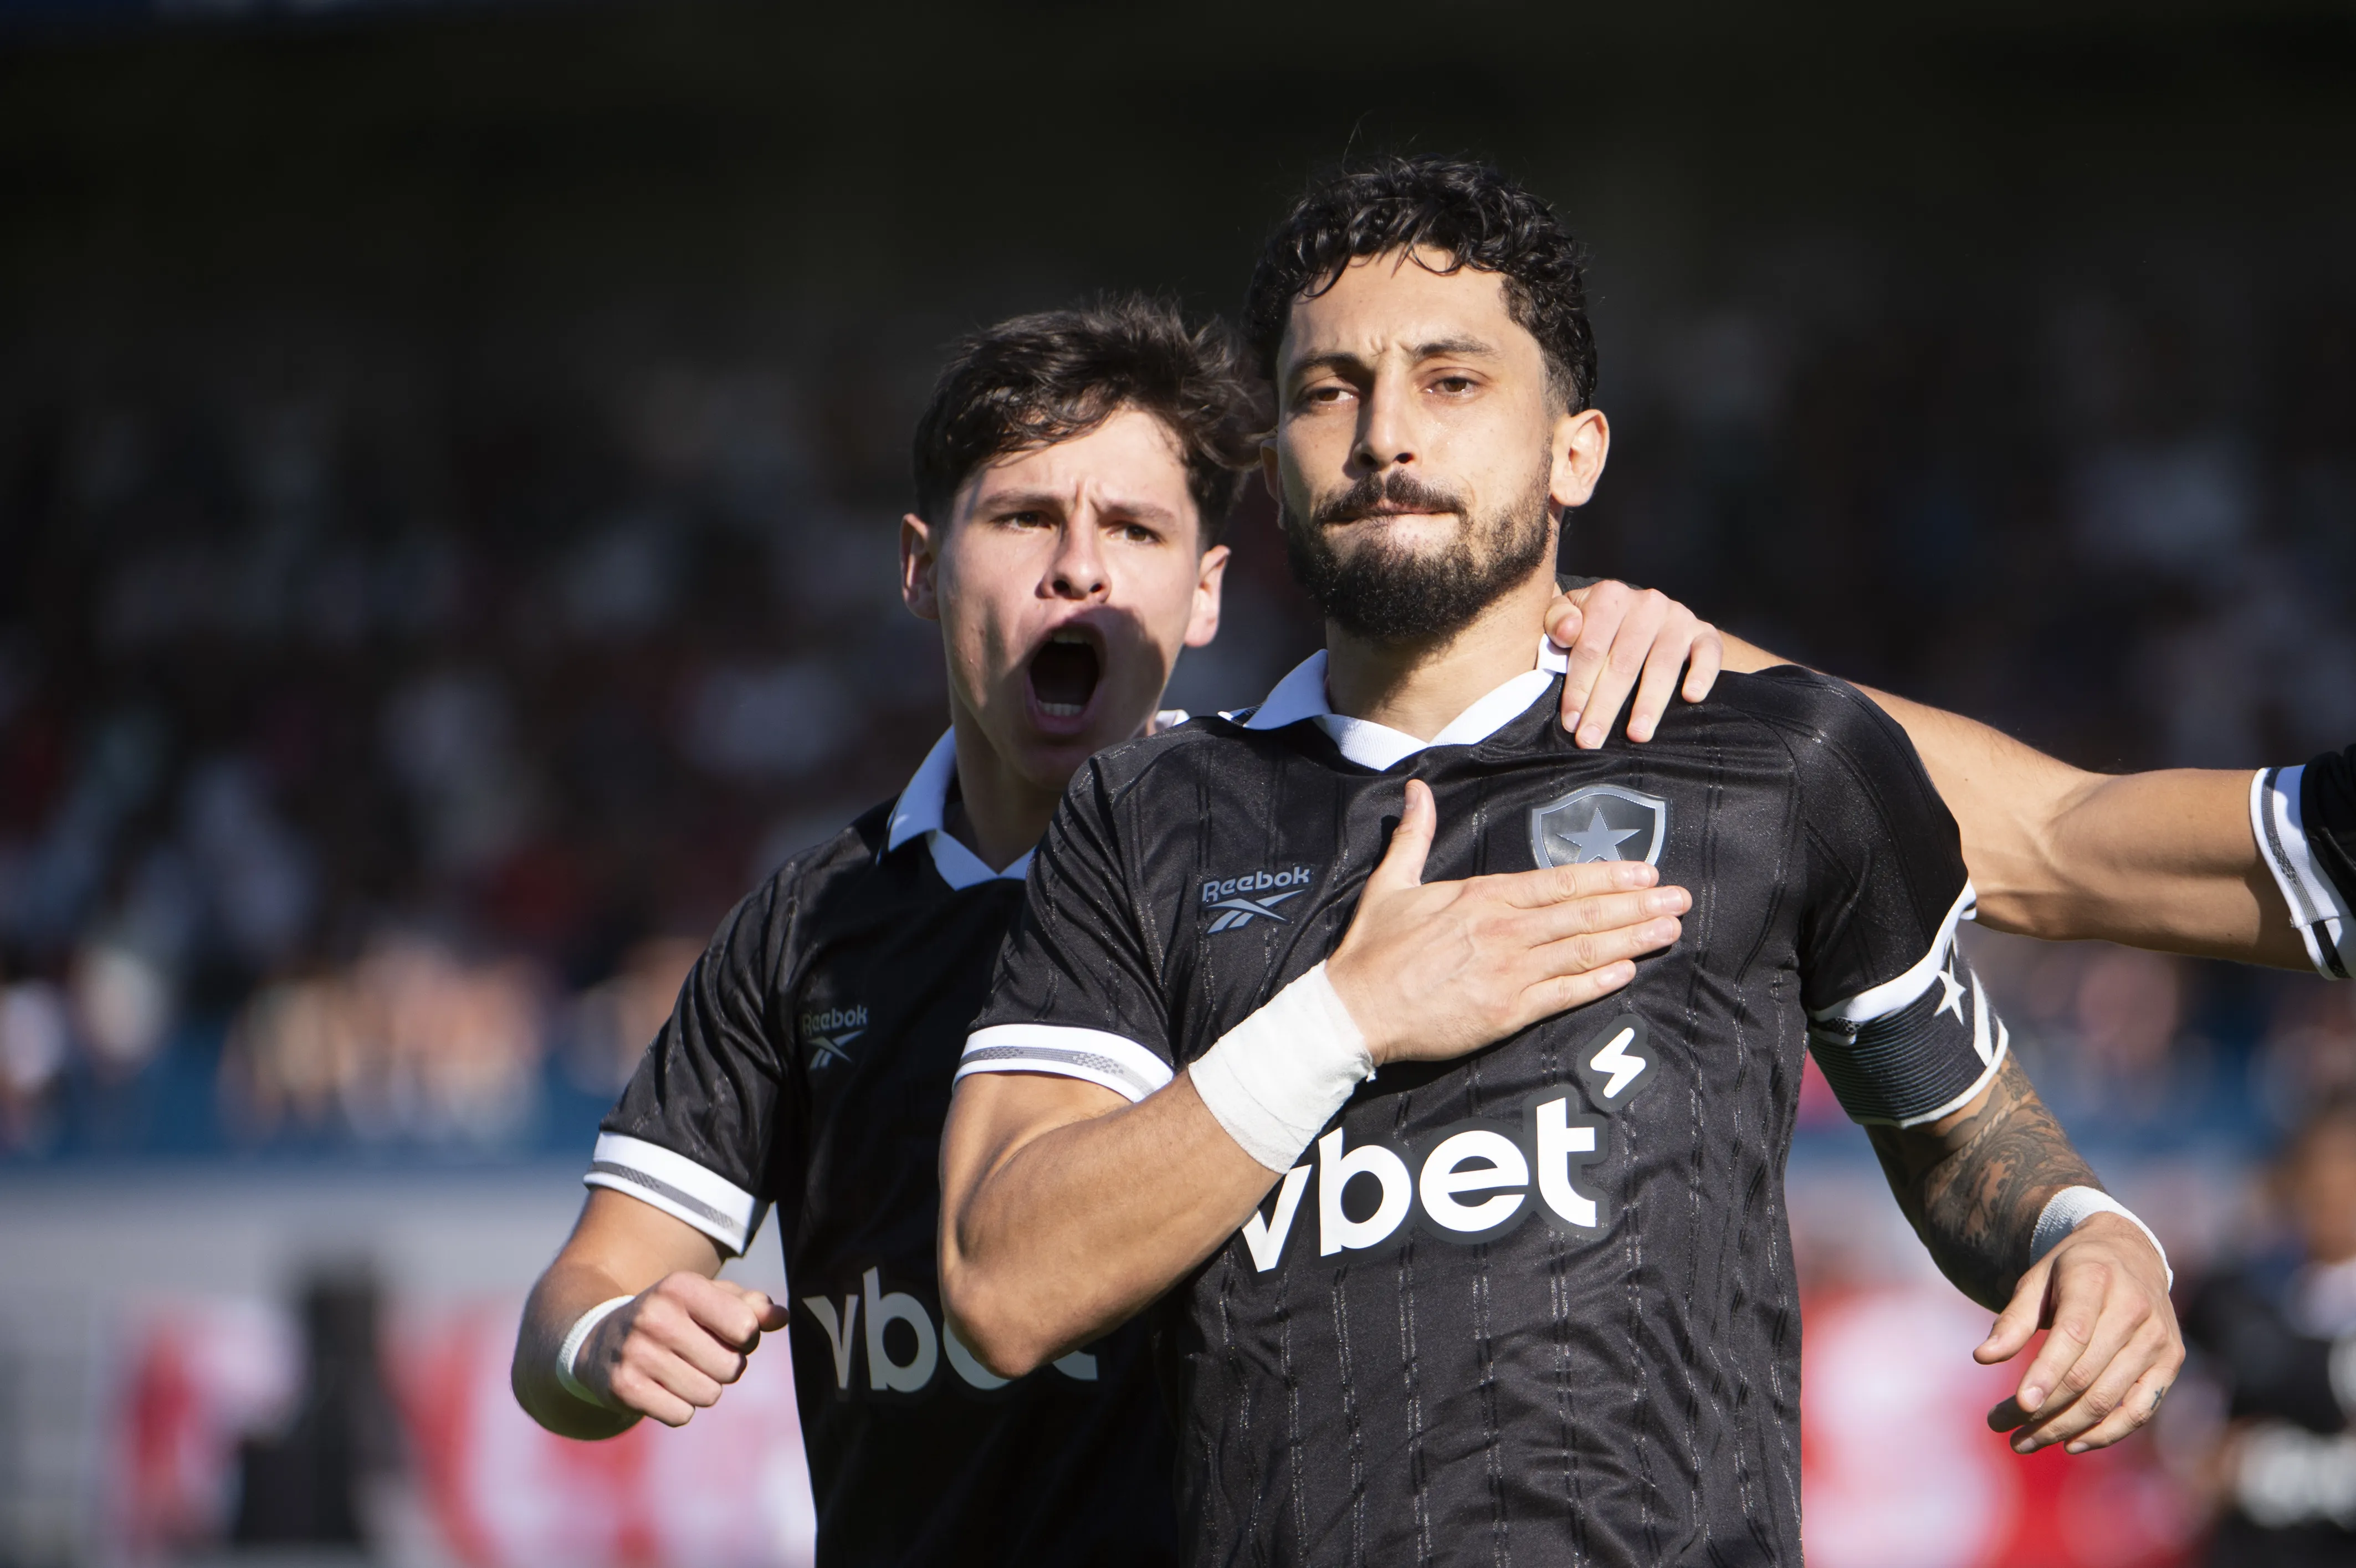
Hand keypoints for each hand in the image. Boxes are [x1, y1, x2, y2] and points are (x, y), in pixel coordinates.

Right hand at [578, 1273, 789, 1426]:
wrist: (600, 1340)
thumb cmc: (672, 1317)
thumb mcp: (707, 1300)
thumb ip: (750, 1306)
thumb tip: (782, 1316)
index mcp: (681, 1286)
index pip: (746, 1327)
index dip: (746, 1338)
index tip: (727, 1333)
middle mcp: (655, 1315)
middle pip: (731, 1367)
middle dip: (726, 1368)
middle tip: (701, 1357)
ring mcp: (636, 1352)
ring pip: (708, 1395)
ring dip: (703, 1389)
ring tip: (680, 1371)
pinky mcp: (623, 1387)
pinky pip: (681, 1415)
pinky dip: (678, 1408)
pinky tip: (660, 1388)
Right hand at [1325, 779, 1687, 1065]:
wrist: (1353, 1010)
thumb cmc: (1373, 950)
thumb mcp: (1391, 884)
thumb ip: (1415, 836)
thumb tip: (1417, 790)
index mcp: (1481, 897)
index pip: (1557, 883)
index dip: (1606, 877)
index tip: (1644, 872)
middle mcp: (1503, 932)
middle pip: (1582, 914)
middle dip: (1636, 905)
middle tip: (1680, 898)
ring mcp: (1508, 973)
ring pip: (1582, 951)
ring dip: (1631, 939)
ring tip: (1670, 929)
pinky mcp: (1506, 1012)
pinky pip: (1563, 994)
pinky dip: (1598, 982)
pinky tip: (1628, 970)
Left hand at [1544, 580, 1723, 747]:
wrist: (1647, 619)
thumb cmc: (1597, 626)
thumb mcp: (1567, 617)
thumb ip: (1556, 621)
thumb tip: (1567, 631)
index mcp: (1609, 597)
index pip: (1590, 648)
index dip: (1579, 688)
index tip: (1571, 722)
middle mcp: (1646, 604)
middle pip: (1623, 662)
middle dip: (1605, 706)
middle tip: (1592, 741)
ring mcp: (1678, 617)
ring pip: (1662, 665)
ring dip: (1649, 703)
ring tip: (1637, 735)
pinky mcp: (1705, 632)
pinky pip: (1707, 653)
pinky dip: (1701, 675)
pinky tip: (1691, 697)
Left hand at [1976, 1213, 2183, 1453]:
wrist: (2130, 1254)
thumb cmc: (2070, 1272)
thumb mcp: (2035, 1281)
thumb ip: (2012, 1321)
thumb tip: (1982, 1358)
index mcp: (2095, 1279)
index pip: (2072, 1335)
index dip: (2045, 1373)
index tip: (2018, 1406)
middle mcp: (2134, 1308)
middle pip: (2086, 1375)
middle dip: (2042, 1410)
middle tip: (2000, 1427)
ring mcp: (2158, 1337)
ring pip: (2110, 1398)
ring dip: (2065, 1428)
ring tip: (2025, 1441)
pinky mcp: (2171, 1361)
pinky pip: (2140, 1410)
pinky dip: (2106, 1433)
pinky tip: (2071, 1444)